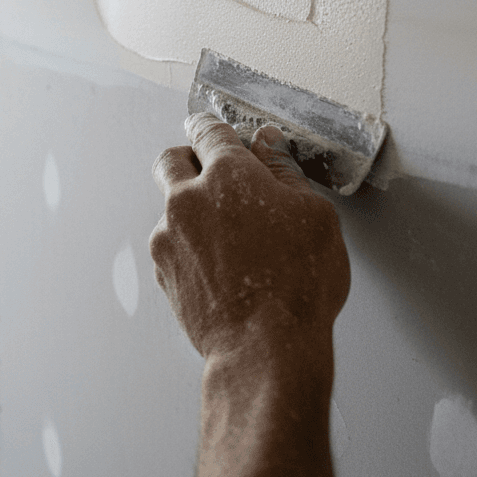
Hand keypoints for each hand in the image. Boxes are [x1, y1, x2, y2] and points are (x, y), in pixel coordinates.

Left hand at [149, 113, 350, 367]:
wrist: (265, 348)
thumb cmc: (297, 286)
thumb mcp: (315, 216)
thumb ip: (284, 172)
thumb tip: (268, 146)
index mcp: (228, 175)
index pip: (209, 131)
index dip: (214, 128)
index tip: (214, 130)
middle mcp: (188, 199)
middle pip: (172, 159)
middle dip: (190, 159)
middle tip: (213, 174)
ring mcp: (169, 234)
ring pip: (169, 204)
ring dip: (191, 208)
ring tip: (228, 235)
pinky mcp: (161, 268)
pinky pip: (170, 241)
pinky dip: (188, 243)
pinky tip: (219, 264)